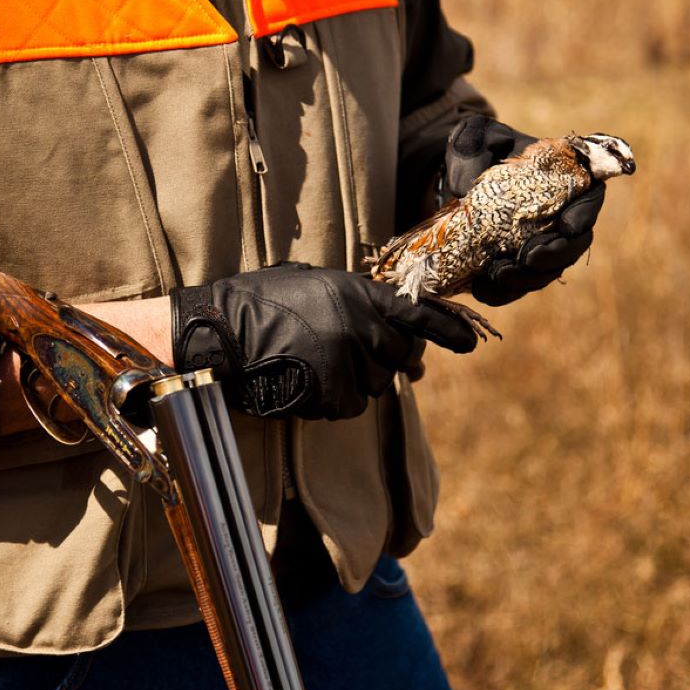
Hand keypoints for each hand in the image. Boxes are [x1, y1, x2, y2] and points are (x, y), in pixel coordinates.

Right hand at [170, 263, 484, 419]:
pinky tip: (305, 380)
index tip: (471, 343)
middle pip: (402, 354)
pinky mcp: (330, 393)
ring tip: (314, 361)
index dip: (449, 328)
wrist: (218, 332)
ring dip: (355, 378)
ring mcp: (347, 362)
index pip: (417, 312)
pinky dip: (333, 399)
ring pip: (376, 383)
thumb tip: (405, 337)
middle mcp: (359, 326)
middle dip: (387, 356)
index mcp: (357, 292)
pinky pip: (350, 405)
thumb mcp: (313, 283)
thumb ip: (360, 303)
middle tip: (354, 351)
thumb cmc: (260, 303)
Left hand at [443, 116, 605, 305]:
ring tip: (497, 276)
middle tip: (527, 258)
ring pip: (547, 272)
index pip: (589, 198)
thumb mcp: (472, 136)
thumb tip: (462, 189)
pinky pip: (518, 288)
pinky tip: (482, 288)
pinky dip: (503, 293)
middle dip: (554, 257)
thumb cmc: (478, 149)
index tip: (568, 225)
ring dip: (527, 279)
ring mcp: (541, 245)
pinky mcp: (518, 266)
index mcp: (565, 179)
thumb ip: (470, 149)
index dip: (585, 215)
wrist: (460, 176)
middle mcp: (560, 216)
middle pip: (573, 245)